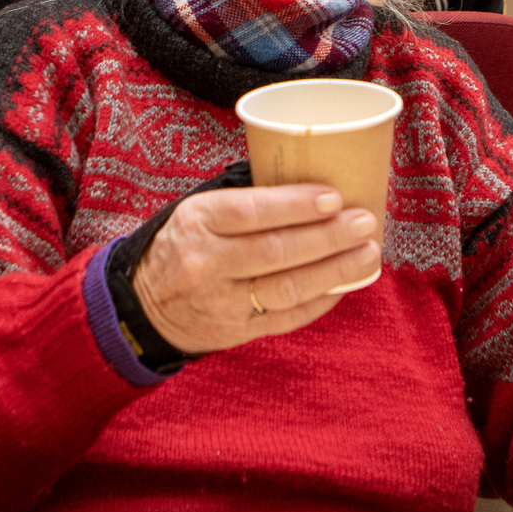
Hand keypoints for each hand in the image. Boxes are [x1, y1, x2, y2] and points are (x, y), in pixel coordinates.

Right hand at [132, 185, 379, 353]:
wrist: (144, 305)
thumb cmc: (187, 243)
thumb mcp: (200, 210)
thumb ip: (247, 199)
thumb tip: (315, 181)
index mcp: (199, 222)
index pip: (251, 212)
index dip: (295, 205)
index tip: (334, 197)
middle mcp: (207, 263)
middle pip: (276, 251)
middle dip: (328, 237)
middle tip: (364, 222)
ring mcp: (222, 302)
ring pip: (287, 287)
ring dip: (335, 270)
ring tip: (368, 253)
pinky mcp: (238, 331)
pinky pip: (288, 317)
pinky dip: (322, 300)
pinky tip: (347, 283)